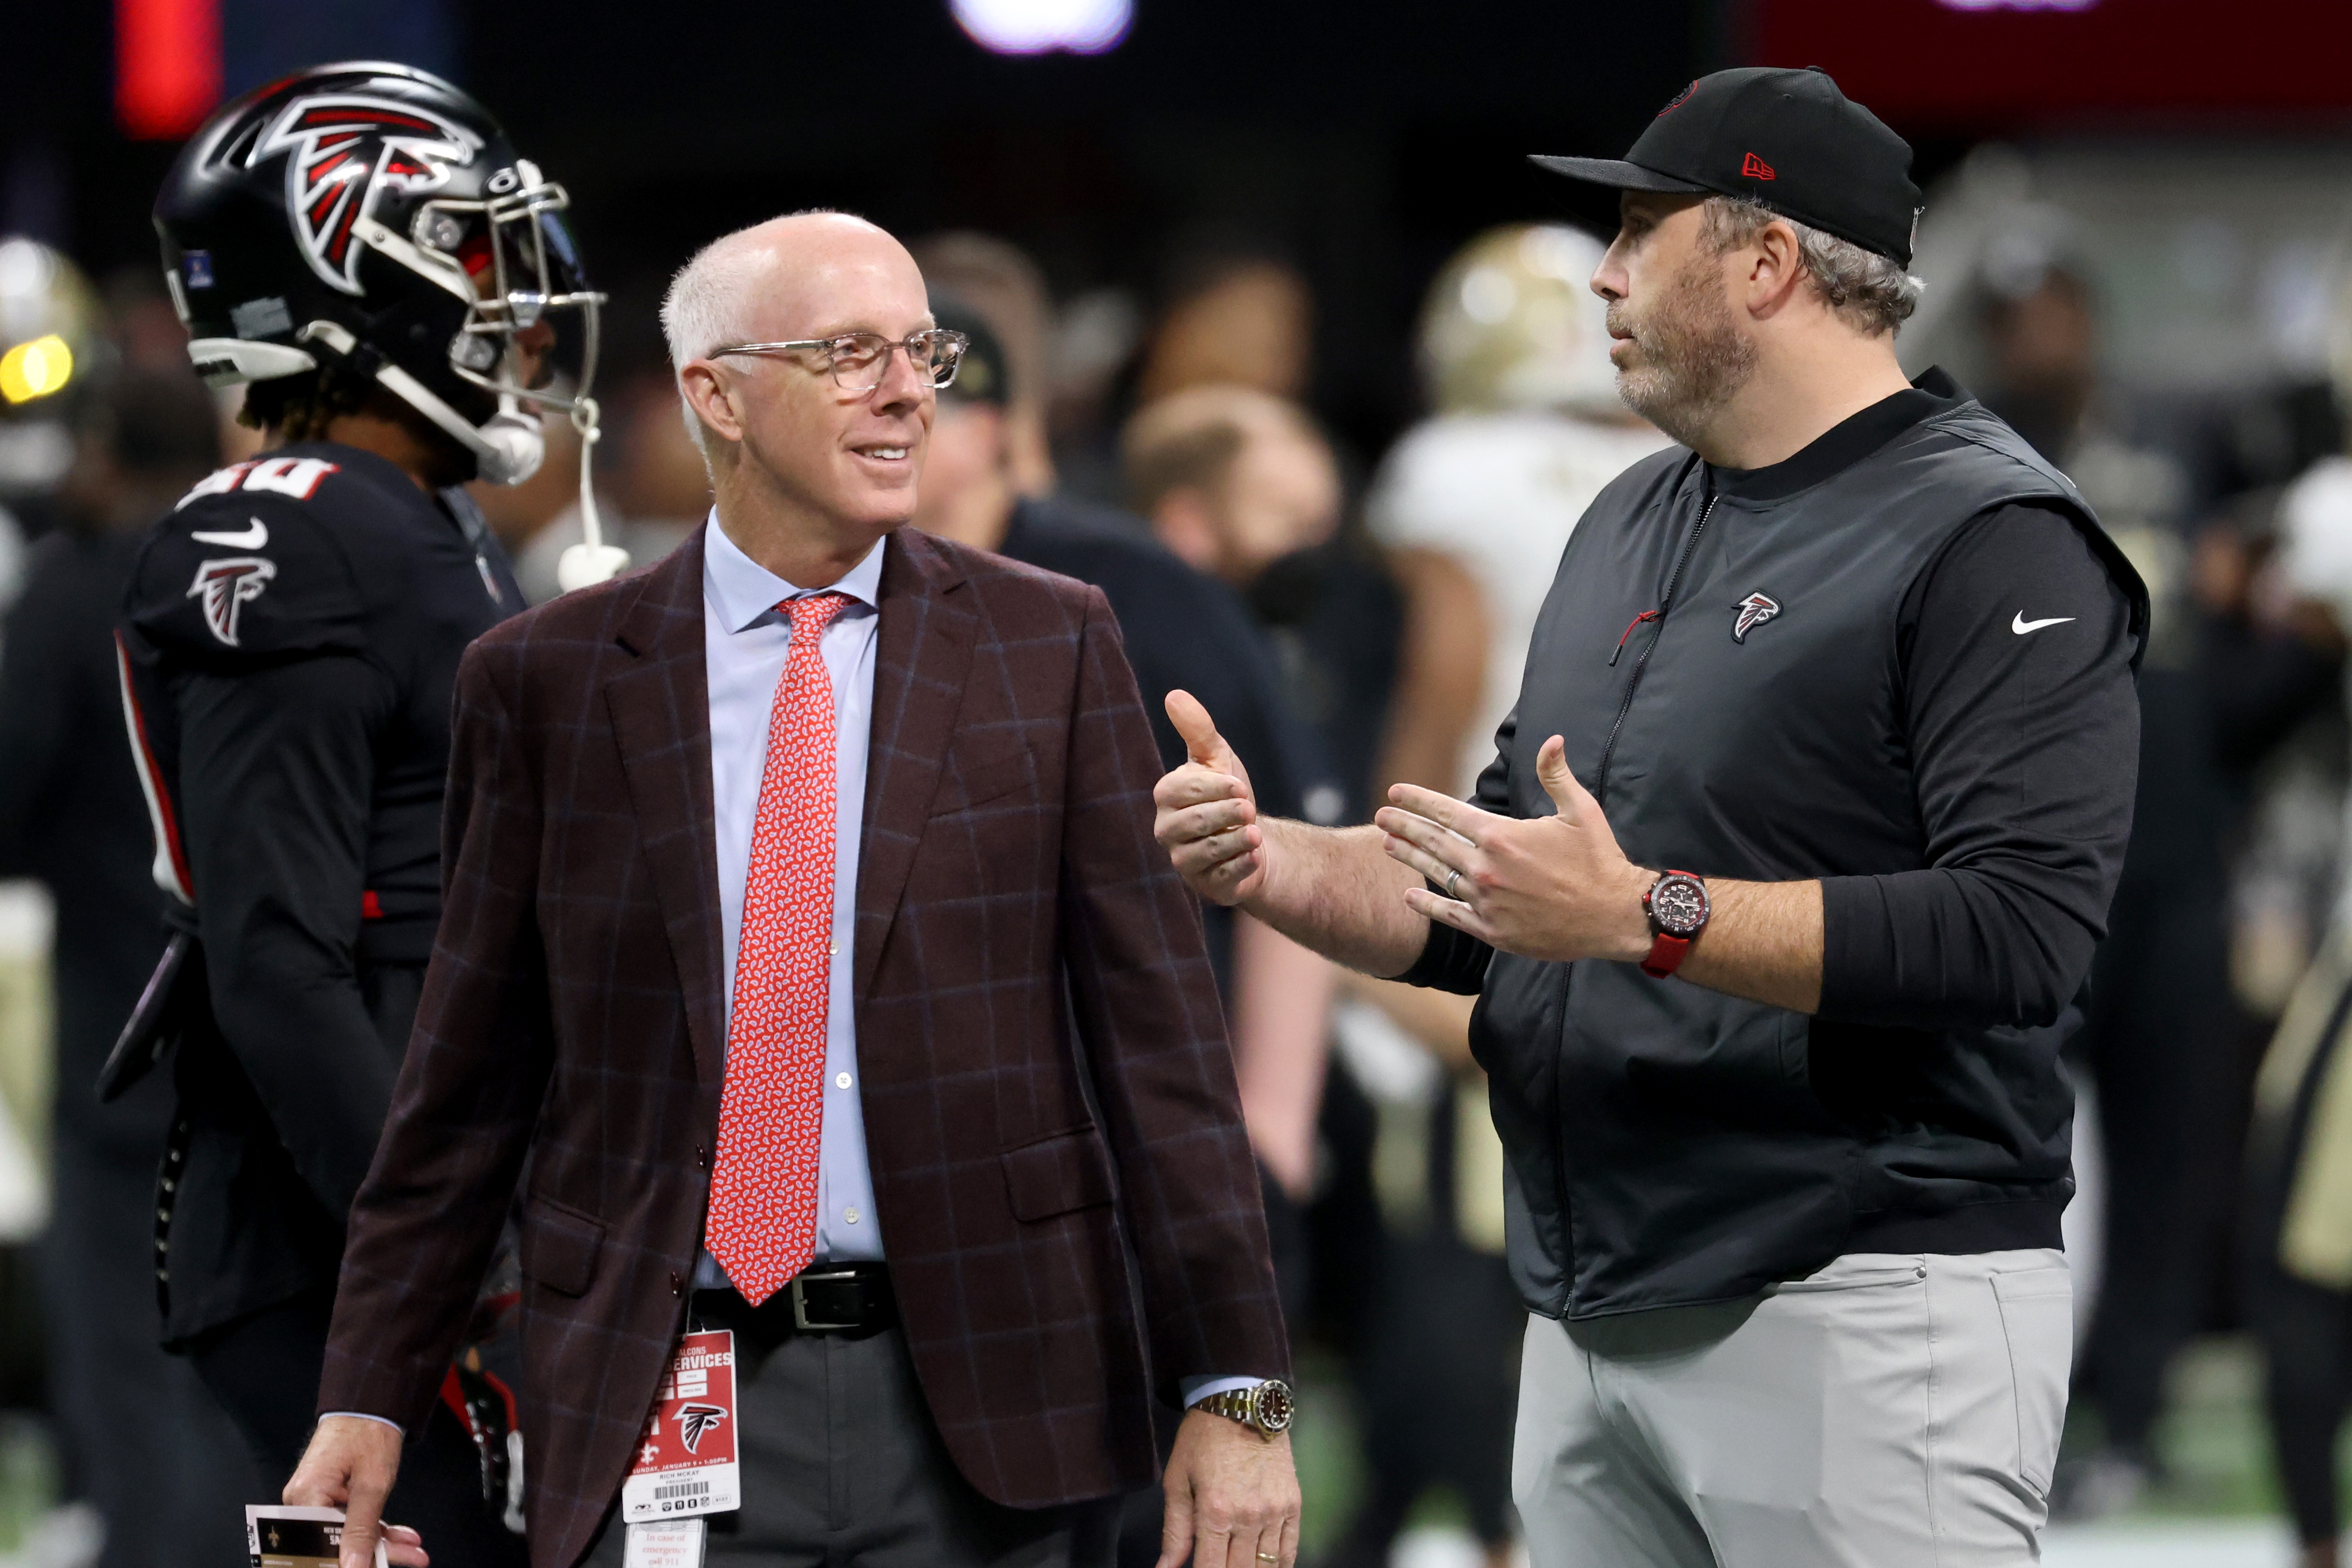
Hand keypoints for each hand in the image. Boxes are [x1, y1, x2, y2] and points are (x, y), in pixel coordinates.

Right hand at [285, 1415, 426, 1567]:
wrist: (370, 1403)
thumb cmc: (368, 1433)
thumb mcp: (372, 1484)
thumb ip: (363, 1528)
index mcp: (304, 1499)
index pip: (319, 1547)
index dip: (345, 1563)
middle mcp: (303, 1503)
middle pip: (336, 1543)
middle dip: (375, 1556)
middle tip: (410, 1559)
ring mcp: (317, 1501)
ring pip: (349, 1534)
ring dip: (384, 1545)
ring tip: (416, 1553)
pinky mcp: (331, 1498)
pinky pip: (353, 1521)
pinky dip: (379, 1529)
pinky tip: (405, 1538)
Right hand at [1153, 691, 1264, 907]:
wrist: (1253, 837)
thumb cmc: (1230, 793)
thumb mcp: (1217, 757)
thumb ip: (1197, 728)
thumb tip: (1174, 695)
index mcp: (1166, 795)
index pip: (1185, 789)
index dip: (1216, 786)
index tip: (1240, 786)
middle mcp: (1166, 829)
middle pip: (1196, 820)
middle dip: (1229, 813)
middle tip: (1249, 808)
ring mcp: (1183, 860)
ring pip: (1206, 850)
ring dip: (1237, 839)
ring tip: (1254, 833)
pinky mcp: (1204, 886)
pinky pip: (1221, 876)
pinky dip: (1243, 864)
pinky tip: (1254, 856)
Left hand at [1156, 1407, 1299, 1567]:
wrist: (1242, 1403)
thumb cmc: (1202, 1439)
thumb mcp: (1177, 1480)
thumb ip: (1174, 1530)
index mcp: (1215, 1512)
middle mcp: (1248, 1517)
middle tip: (1218, 1566)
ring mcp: (1275, 1512)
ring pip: (1266, 1566)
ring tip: (1239, 1566)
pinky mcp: (1293, 1504)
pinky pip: (1289, 1549)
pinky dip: (1279, 1565)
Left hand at [1374, 734, 1651, 963]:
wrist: (1614, 916)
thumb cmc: (1599, 860)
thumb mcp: (1580, 810)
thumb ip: (1556, 775)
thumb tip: (1551, 739)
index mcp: (1502, 836)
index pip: (1447, 812)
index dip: (1417, 800)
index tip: (1394, 792)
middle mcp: (1487, 869)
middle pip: (1433, 843)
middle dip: (1404, 827)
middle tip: (1380, 817)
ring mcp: (1487, 902)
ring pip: (1437, 876)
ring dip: (1410, 859)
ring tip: (1387, 846)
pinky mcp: (1493, 931)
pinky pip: (1451, 914)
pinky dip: (1428, 905)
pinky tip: (1410, 896)